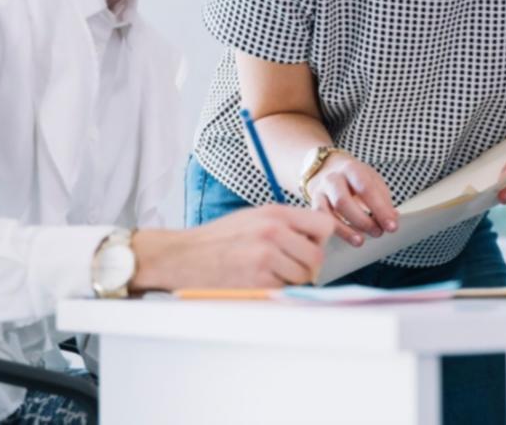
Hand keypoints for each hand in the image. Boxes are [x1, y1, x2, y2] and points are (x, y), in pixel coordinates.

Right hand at [132, 205, 333, 289]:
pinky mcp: (256, 281)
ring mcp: (265, 257)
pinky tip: (258, 282)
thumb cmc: (219, 238)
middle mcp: (273, 232)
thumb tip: (316, 238)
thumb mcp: (254, 217)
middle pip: (316, 257)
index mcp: (275, 213)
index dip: (320, 239)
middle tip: (290, 268)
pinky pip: (283, 291)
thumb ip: (285, 224)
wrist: (182, 256)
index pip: (323, 225)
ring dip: (292, 281)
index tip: (309, 245)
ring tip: (270, 275)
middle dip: (308, 267)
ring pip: (302, 277)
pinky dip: (276, 291)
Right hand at [308, 153, 398, 245]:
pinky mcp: (312, 204)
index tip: (392, 226)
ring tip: (361, 241)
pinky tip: (345, 238)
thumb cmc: (353, 177)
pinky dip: (333, 232)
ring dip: (347, 230)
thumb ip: (382, 198)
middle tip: (378, 232)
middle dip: (363, 221)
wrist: (325, 167)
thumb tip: (392, 218)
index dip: (380, 209)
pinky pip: (320, 221)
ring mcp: (320, 192)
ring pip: (329, 213)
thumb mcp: (370, 179)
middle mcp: (333, 179)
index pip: (366, 188)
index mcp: (351, 168)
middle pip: (343, 201)